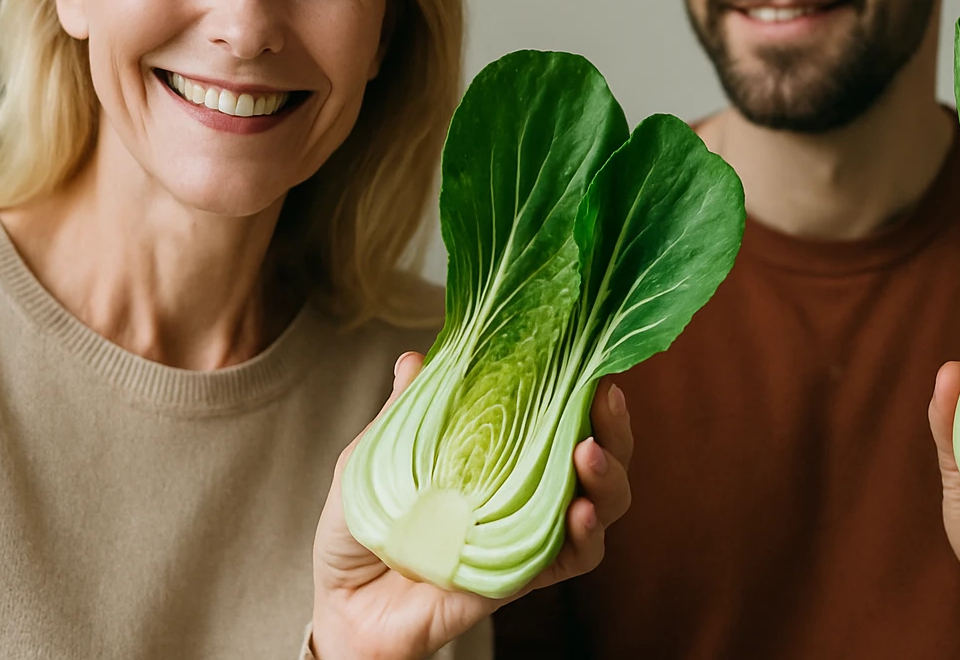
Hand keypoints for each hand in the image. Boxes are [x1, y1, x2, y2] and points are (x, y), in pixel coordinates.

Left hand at [309, 353, 633, 659]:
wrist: (345, 602)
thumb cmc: (360, 529)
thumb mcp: (373, 458)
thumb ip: (403, 412)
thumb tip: (416, 358)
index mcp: (497, 450)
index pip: (557, 411)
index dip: (582, 385)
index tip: (589, 358)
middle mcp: (525, 486)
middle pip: (598, 451)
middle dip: (613, 423)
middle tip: (606, 397)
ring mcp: (530, 529)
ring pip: (603, 502)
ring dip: (608, 475)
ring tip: (588, 454)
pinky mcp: (527, 573)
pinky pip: (576, 557)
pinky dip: (588, 536)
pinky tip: (581, 514)